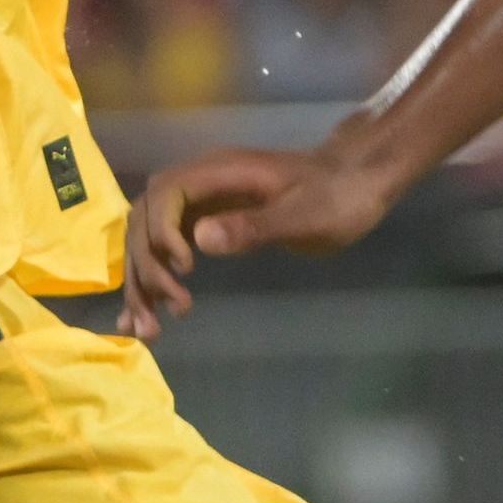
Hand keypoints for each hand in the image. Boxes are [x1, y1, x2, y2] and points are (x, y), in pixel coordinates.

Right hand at [123, 143, 394, 337]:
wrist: (358, 183)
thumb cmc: (338, 197)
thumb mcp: (304, 216)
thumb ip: (253, 227)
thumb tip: (198, 240)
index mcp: (220, 173)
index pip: (165, 195)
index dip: (163, 233)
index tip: (185, 270)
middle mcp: (202, 184)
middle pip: (146, 220)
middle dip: (146, 268)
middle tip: (167, 314)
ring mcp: (203, 203)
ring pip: (151, 238)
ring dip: (144, 281)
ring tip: (149, 329)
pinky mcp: (209, 221)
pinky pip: (169, 247)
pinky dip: (156, 279)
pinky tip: (150, 315)